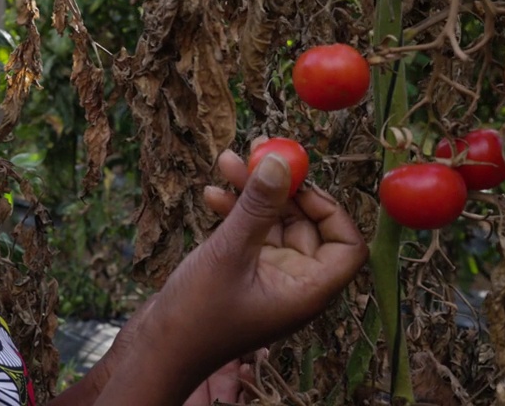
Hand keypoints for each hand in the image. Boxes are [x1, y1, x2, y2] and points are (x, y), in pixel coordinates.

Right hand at [97, 148, 366, 402]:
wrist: (158, 350)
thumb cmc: (198, 315)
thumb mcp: (230, 252)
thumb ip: (258, 206)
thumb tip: (283, 161)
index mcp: (308, 290)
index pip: (347, 245)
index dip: (329, 208)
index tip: (297, 181)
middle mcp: (294, 284)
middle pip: (306, 224)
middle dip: (281, 188)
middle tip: (258, 154)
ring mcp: (267, 277)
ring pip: (273, 223)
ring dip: (252, 193)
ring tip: (227, 162)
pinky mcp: (241, 272)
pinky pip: (249, 232)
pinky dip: (235, 211)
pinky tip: (211, 194)